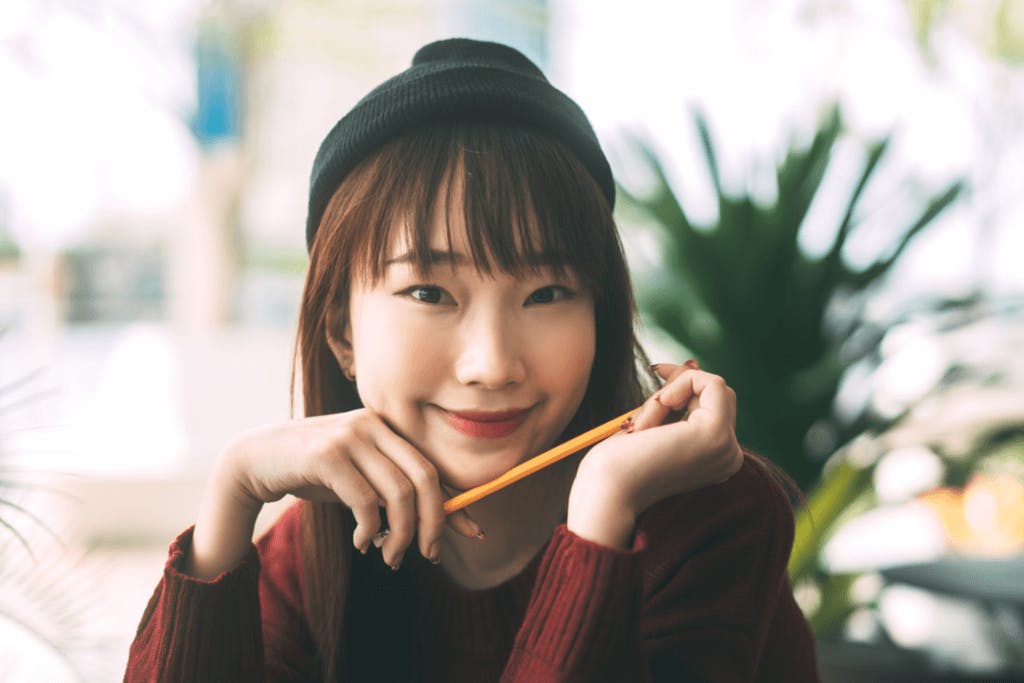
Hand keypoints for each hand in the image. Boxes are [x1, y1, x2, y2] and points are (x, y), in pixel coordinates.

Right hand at [223, 409, 480, 568]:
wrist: (254, 460)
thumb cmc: (315, 474)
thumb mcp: (361, 482)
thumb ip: (396, 495)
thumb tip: (445, 526)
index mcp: (386, 428)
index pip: (432, 467)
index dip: (456, 503)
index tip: (476, 534)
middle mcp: (373, 425)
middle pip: (424, 478)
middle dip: (433, 523)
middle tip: (427, 555)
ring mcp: (350, 436)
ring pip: (398, 493)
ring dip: (399, 535)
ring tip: (389, 556)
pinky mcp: (326, 454)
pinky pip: (365, 500)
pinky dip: (370, 530)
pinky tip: (362, 542)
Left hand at [566, 361, 744, 547]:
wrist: (607, 492)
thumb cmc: (617, 464)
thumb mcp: (654, 426)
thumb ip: (676, 405)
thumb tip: (693, 363)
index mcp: (716, 460)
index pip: (713, 406)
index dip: (684, 385)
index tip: (656, 373)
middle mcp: (729, 457)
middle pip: (718, 394)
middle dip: (677, 385)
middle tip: (645, 406)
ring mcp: (726, 447)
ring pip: (713, 387)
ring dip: (670, 392)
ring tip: (644, 423)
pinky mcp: (716, 434)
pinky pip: (710, 383)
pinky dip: (680, 383)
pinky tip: (658, 408)